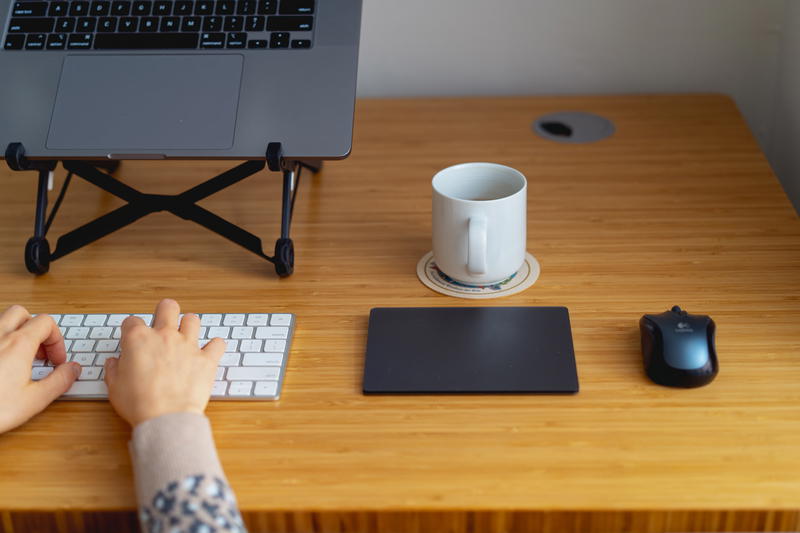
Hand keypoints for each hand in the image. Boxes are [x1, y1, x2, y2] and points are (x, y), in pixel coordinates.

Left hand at [0, 305, 80, 433]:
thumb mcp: (34, 400)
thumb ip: (59, 381)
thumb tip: (73, 369)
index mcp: (18, 344)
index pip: (46, 323)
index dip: (57, 340)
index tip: (56, 361)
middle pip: (22, 313)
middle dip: (35, 328)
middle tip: (39, 352)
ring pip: (1, 321)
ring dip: (15, 332)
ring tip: (19, 356)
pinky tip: (0, 363)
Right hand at [104, 299, 224, 426]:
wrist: (165, 417)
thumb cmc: (139, 403)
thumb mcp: (114, 386)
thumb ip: (114, 369)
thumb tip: (114, 362)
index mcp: (139, 340)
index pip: (132, 321)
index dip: (131, 329)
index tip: (132, 338)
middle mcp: (165, 336)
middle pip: (167, 307)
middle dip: (165, 311)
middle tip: (164, 322)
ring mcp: (188, 346)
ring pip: (193, 319)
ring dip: (189, 326)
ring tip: (186, 337)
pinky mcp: (206, 359)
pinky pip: (218, 343)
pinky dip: (215, 346)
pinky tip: (210, 352)